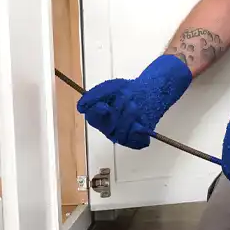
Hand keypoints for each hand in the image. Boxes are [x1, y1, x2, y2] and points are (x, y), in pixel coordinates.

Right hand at [77, 55, 191, 148]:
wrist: (148, 91)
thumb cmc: (127, 90)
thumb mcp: (110, 87)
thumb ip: (94, 95)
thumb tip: (80, 107)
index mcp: (99, 117)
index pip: (93, 119)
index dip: (97, 113)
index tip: (105, 106)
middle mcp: (109, 129)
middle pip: (108, 127)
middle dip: (118, 111)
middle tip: (127, 99)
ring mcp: (122, 136)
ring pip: (121, 135)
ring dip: (129, 118)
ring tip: (135, 106)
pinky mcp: (137, 139)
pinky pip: (135, 142)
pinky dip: (138, 134)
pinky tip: (140, 125)